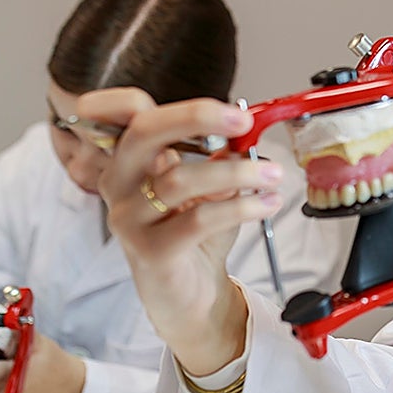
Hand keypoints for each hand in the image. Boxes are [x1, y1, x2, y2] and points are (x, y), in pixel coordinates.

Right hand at [75, 88, 284, 375]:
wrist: (190, 296)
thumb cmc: (194, 236)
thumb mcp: (208, 187)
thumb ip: (218, 154)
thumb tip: (244, 126)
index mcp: (131, 160)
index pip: (122, 112)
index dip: (157, 96)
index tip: (212, 102)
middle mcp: (120, 184)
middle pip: (143, 132)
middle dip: (197, 116)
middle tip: (243, 120)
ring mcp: (130, 219)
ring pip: (180, 178)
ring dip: (237, 171)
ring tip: (273, 174)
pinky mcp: (150, 251)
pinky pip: (197, 218)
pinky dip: (240, 206)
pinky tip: (266, 203)